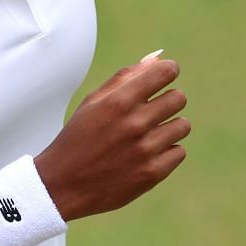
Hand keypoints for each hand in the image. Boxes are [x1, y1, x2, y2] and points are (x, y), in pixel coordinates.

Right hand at [34, 53, 188, 220]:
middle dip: (169, 100)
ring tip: (149, 135)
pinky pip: (179, 152)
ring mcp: (145, 150)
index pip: (164, 72)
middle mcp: (134, 124)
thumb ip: (125, 78)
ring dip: (170, 127)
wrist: (63, 185)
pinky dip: (166, 152)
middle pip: (178, 98)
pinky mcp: (152, 174)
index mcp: (118, 102)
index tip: (165, 76)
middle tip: (153, 111)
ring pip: (182, 126)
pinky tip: (147, 155)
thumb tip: (158, 60)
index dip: (169, 71)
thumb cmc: (78, 139)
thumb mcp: (92, 103)